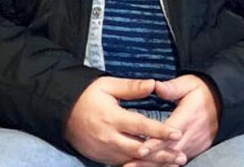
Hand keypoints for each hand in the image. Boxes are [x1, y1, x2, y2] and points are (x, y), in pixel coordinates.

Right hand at [64, 77, 181, 164]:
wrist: (62, 113)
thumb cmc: (87, 95)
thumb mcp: (108, 85)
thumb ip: (131, 87)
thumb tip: (153, 84)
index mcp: (113, 118)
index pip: (141, 126)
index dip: (160, 131)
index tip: (177, 133)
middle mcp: (110, 138)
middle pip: (140, 149)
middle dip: (162, 154)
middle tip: (182, 155)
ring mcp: (105, 151)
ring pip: (133, 161)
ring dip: (154, 163)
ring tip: (173, 163)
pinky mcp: (102, 158)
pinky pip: (123, 164)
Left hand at [124, 75, 219, 166]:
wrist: (223, 101)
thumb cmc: (202, 90)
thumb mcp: (189, 83)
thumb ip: (172, 87)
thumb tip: (155, 86)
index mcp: (187, 116)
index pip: (169, 133)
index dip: (155, 143)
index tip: (141, 149)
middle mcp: (191, 134)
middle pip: (168, 152)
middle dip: (149, 160)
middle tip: (129, 165)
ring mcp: (194, 144)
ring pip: (172, 160)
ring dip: (154, 165)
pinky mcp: (195, 149)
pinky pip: (178, 161)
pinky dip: (164, 166)